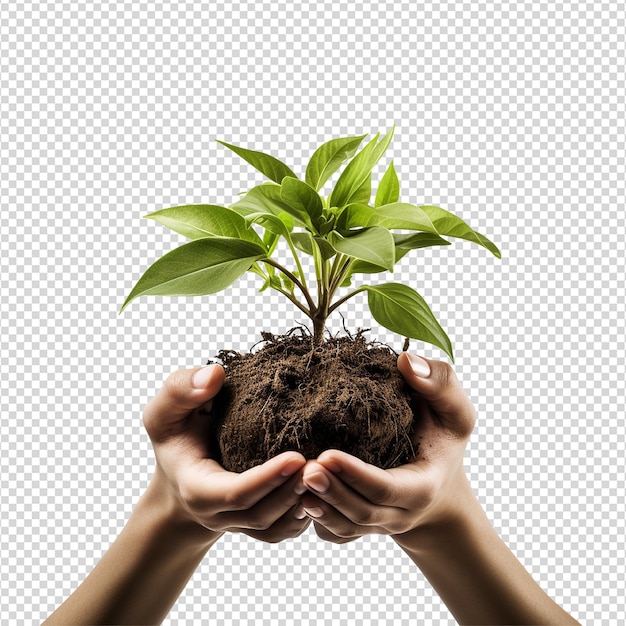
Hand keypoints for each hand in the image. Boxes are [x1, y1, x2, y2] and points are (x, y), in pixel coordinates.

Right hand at [143, 364, 310, 542]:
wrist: (179, 472)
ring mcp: (237, 524)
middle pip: (260, 515)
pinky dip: (304, 516)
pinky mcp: (255, 525)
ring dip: (303, 505)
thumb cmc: (176, 435)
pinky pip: (281, 531)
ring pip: (274, 528)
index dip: (266, 479)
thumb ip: (181, 390)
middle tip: (322, 465)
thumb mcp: (165, 410)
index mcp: (197, 488)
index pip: (234, 494)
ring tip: (328, 475)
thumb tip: (215, 374)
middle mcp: (218, 514)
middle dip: (291, 492)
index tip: (296, 456)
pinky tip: (323, 490)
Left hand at [299, 353, 475, 542]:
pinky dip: (314, 519)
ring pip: (344, 527)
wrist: (439, 482)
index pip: (386, 487)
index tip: (327, 454)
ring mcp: (377, 524)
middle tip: (304, 468)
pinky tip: (293, 498)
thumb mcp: (455, 410)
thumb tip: (405, 360)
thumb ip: (440, 384)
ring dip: (318, 507)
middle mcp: (398, 513)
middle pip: (360, 512)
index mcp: (421, 486)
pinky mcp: (358, 525)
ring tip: (293, 481)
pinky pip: (335, 532)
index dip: (356, 475)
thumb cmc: (442, 437)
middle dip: (331, 493)